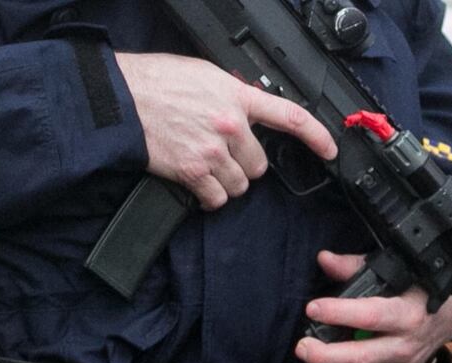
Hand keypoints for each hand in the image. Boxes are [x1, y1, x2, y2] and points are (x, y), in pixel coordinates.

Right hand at [115, 52, 336, 210]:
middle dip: (244, 166)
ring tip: (207, 169)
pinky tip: (198, 185)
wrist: (122, 99)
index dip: (316, 136)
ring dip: (226, 183)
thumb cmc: (155, 83)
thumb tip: (244, 111)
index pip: (290, 117)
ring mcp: (212, 150)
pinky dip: (209, 198)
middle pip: (258, 166)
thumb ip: (230, 95)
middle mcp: (230, 124)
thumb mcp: (203, 75)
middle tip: (224, 158)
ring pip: (239, 185)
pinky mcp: (192, 172)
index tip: (329, 150)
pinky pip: (216, 198)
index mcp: (236, 96)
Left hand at [294, 251, 451, 362]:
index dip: (338, 313)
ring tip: (314, 354)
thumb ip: (355, 267)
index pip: (370, 316)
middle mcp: (406, 345)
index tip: (313, 308)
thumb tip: (325, 259)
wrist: (450, 316)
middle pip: (360, 358)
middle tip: (302, 345)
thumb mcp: (395, 272)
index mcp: (409, 314)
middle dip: (325, 355)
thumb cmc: (418, 289)